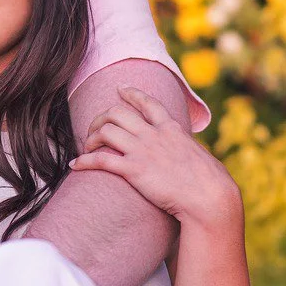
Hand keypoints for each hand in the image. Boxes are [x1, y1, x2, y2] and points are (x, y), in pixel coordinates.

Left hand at [70, 87, 241, 231]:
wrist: (209, 197)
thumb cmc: (210, 183)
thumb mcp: (199, 156)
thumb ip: (187, 150)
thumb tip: (190, 153)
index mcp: (172, 129)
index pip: (148, 103)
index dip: (131, 94)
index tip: (119, 88)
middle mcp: (155, 135)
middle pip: (118, 113)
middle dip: (100, 117)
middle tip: (93, 128)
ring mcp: (143, 151)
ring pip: (106, 131)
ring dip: (90, 138)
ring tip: (86, 147)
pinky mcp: (134, 170)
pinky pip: (101, 160)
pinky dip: (83, 161)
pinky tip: (75, 165)